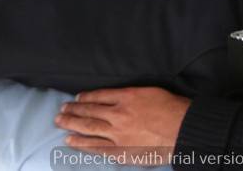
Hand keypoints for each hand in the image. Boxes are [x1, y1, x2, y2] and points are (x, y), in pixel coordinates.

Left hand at [55, 87, 190, 162]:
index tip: (76, 98)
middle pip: (90, 111)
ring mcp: (118, 133)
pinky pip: (96, 147)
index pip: (100, 96)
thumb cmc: (174, 109)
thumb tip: (119, 98)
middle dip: (73, 110)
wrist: (183, 129)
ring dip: (72, 125)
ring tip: (60, 123)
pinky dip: (82, 144)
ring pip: (89, 128)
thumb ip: (133, 94)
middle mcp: (119, 114)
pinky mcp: (120, 150)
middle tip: (61, 110)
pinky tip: (71, 141)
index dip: (86, 97)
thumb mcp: (152, 92)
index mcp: (128, 97)